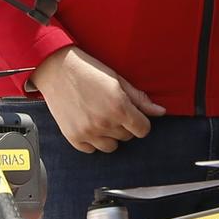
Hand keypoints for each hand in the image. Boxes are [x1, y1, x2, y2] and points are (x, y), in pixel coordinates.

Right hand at [29, 47, 164, 152]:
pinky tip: (88, 123)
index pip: (143, 130)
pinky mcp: (73, 137)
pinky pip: (92, 150)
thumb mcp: (118, 80)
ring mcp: (88, 132)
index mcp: (119, 107)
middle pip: (127, 137)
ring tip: (101, 117)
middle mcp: (104, 123)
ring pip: (111, 147)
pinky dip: (93, 140)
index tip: (133, 115)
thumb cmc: (89, 70)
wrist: (56, 69)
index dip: (140, 122)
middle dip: (124, 125)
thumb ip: (140, 99)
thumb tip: (161, 112)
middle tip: (112, 109)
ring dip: (110, 135)